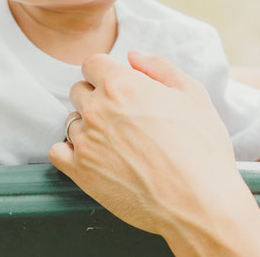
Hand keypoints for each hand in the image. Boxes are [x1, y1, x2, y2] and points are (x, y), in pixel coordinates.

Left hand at [49, 51, 259, 255]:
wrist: (199, 203)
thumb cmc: (201, 147)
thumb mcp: (192, 94)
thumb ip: (159, 67)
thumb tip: (132, 56)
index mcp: (120, 84)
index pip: (91, 63)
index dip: (106, 73)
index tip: (118, 87)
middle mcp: (96, 109)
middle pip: (79, 91)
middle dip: (96, 97)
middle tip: (123, 117)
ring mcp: (85, 141)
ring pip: (71, 121)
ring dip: (87, 126)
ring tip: (115, 142)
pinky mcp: (80, 172)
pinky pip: (57, 152)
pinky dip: (70, 152)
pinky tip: (93, 157)